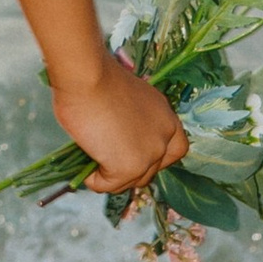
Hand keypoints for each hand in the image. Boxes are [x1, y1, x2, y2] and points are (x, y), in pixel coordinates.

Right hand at [52, 52, 187, 193]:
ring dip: (111, 176)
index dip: (157, 157)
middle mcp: (164, 136)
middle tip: (107, 161)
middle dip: (130, 170)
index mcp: (165, 116)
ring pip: (131, 181)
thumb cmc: (96, 78)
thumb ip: (133, 121)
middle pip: (152, 170)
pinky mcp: (129, 167)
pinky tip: (85, 169)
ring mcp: (149, 154)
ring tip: (92, 163)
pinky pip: (108, 185)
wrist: (87, 76)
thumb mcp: (126, 99)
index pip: (176, 149)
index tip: (134, 154)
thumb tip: (117, 140)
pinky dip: (94, 181)